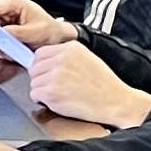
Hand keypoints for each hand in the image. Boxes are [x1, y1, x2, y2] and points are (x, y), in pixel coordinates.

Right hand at [0, 0, 75, 49]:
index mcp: (12, 2)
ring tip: (10, 52)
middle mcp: (4, 9)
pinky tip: (9, 52)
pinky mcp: (0, 30)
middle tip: (3, 51)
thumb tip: (2, 34)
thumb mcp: (37, 32)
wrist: (55, 39)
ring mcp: (1, 20)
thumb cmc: (49, 31)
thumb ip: (18, 32)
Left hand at [28, 42, 150, 128]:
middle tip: (56, 87)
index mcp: (70, 48)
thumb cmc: (104, 85)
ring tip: (62, 95)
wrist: (116, 102)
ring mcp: (56, 75)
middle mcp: (62, 59)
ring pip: (34, 82)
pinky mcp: (51, 92)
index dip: (42, 66)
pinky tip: (60, 102)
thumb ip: (65, 56)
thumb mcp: (86, 58)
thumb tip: (45, 61)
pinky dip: (43, 101)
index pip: (40, 53)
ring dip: (43, 91)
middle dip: (41, 79)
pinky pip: (35, 95)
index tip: (48, 74)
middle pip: (34, 68)